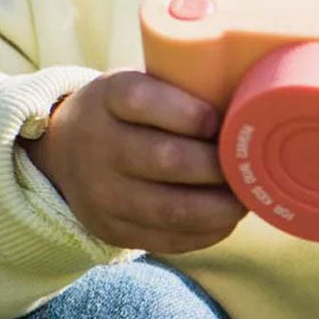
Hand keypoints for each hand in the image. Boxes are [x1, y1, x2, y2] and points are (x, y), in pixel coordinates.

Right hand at [22, 70, 246, 253]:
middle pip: (165, 159)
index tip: (220, 119)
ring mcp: (102, 192)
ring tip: (248, 196)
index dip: (188, 113)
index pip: (143, 100)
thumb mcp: (140, 79)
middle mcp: (100, 145)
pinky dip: (205, 232)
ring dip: (219, 207)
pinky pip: (165, 239)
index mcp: (110, 96)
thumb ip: (183, 83)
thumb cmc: (128, 108)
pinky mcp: (112, 229)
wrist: (64, 148)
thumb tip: (255, 92)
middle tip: (250, 162)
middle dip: (217, 165)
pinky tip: (226, 218)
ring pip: (170, 209)